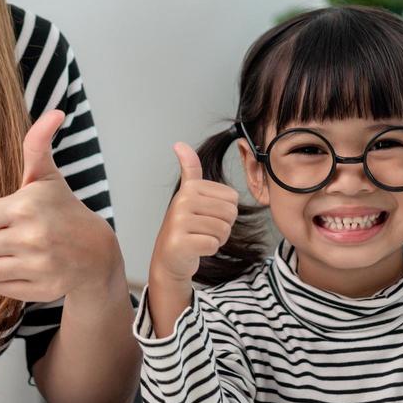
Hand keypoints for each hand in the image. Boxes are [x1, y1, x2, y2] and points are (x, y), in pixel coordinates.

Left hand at [0, 109, 121, 302]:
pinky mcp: (41, 289)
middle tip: (4, 234)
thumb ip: (37, 144)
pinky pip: (0, 289)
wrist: (97, 252)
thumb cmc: (63, 210)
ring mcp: (37, 265)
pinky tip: (27, 267)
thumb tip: (54, 112)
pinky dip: (9, 280)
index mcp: (24, 205)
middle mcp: (30, 237)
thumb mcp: (47, 177)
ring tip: (12, 251)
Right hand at [148, 143, 239, 285]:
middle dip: (223, 226)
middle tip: (204, 230)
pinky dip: (208, 250)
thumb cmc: (185, 226)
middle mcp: (182, 201)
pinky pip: (213, 245)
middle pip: (230, 213)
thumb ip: (189, 169)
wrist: (169, 258)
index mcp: (190, 188)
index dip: (225, 211)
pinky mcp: (181, 243)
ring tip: (199, 238)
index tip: (206, 215)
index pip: (233, 198)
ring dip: (216, 239)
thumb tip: (179, 143)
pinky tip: (195, 248)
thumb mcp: (188, 195)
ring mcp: (179, 222)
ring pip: (223, 230)